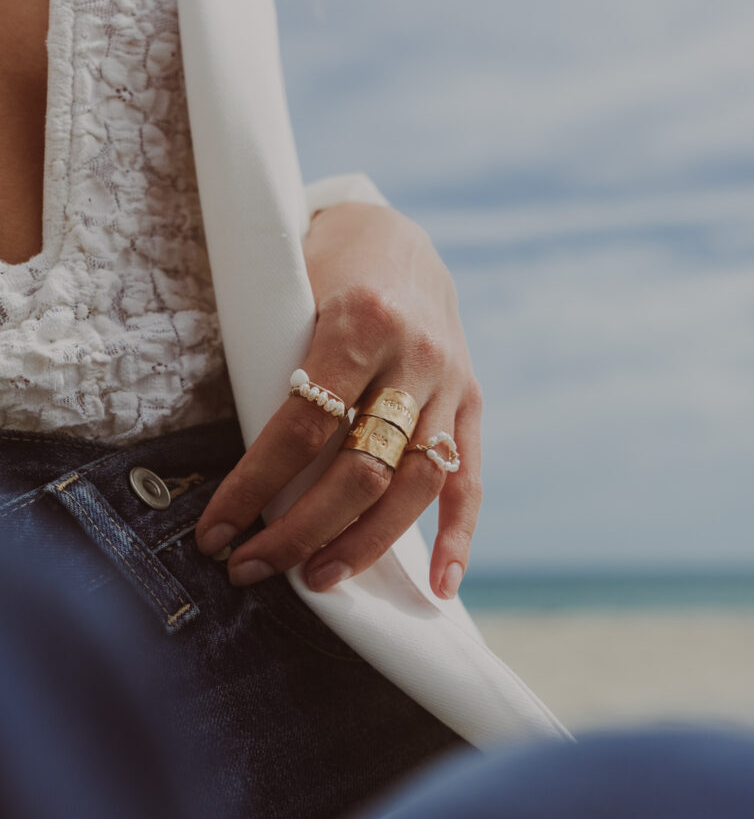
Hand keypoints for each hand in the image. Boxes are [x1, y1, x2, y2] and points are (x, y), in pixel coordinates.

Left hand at [195, 202, 481, 598]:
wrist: (397, 234)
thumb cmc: (326, 265)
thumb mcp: (293, 290)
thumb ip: (277, 363)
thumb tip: (245, 467)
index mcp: (362, 321)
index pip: (302, 428)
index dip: (254, 489)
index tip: (216, 532)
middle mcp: (416, 356)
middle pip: (361, 470)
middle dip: (300, 531)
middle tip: (251, 567)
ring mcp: (452, 382)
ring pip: (415, 485)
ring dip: (365, 544)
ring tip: (318, 578)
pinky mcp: (473, 399)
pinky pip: (469, 477)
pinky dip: (458, 535)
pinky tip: (440, 584)